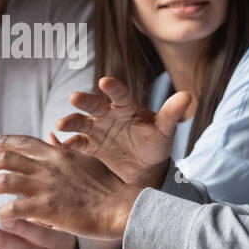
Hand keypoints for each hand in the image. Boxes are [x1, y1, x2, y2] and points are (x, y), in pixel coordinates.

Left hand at [0, 134, 143, 240]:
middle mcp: (49, 166)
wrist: (120, 206)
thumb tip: (51, 138)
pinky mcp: (47, 208)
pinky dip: (4, 211)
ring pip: (6, 180)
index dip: (5, 141)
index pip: (25, 143)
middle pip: (8, 158)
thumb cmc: (109, 187)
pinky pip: (16, 208)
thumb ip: (66, 151)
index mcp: (59, 154)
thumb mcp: (86, 160)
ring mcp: (46, 186)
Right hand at [57, 76, 190, 184]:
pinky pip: (78, 143)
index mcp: (127, 107)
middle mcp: (109, 115)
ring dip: (71, 121)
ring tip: (62, 124)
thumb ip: (171, 113)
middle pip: (95, 105)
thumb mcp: (165, 130)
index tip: (105, 81)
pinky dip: (68, 143)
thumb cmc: (156, 144)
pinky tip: (60, 143)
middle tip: (74, 97)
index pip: (119, 94)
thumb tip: (188, 95)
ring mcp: (98, 130)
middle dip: (85, 101)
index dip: (112, 88)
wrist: (146, 167)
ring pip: (81, 122)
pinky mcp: (91, 146)